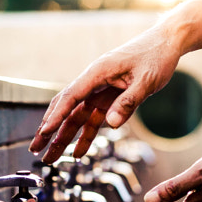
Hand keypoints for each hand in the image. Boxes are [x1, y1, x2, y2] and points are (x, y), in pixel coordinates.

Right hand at [29, 25, 182, 162]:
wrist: (166, 44)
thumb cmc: (156, 56)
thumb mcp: (146, 80)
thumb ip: (128, 102)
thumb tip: (110, 123)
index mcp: (98, 72)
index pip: (71, 97)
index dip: (56, 116)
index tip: (44, 132)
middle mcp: (94, 81)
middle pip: (66, 108)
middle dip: (49, 130)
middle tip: (35, 149)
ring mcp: (99, 91)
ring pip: (76, 117)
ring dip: (63, 137)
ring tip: (50, 157)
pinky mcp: (108, 98)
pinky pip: (92, 119)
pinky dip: (85, 135)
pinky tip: (78, 152)